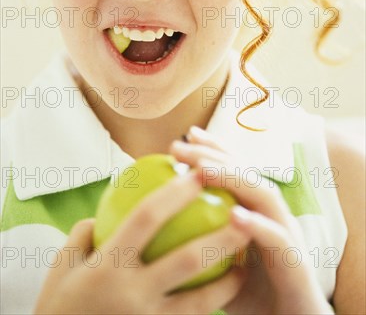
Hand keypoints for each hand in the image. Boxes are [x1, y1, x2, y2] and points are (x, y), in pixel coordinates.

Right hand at [34, 170, 246, 314]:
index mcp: (108, 265)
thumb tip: (110, 210)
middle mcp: (133, 294)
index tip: (196, 173)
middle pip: (187, 261)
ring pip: (201, 301)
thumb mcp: (63, 265)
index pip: (147, 219)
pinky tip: (227, 287)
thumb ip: (88, 233)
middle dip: (220, 236)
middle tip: (243, 214)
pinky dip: (215, 302)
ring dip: (229, 277)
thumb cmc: (58, 306)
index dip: (174, 194)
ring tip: (246, 256)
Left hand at [170, 127, 334, 314]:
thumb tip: (157, 231)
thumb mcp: (217, 262)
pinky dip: (257, 226)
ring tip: (202, 170)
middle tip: (181, 145)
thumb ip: (197, 242)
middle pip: (246, 173)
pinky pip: (277, 239)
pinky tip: (234, 216)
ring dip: (234, 178)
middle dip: (214, 155)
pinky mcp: (296, 261)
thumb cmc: (250, 293)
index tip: (185, 137)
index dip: (213, 150)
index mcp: (256, 210)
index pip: (235, 170)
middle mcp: (272, 215)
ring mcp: (286, 234)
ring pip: (264, 195)